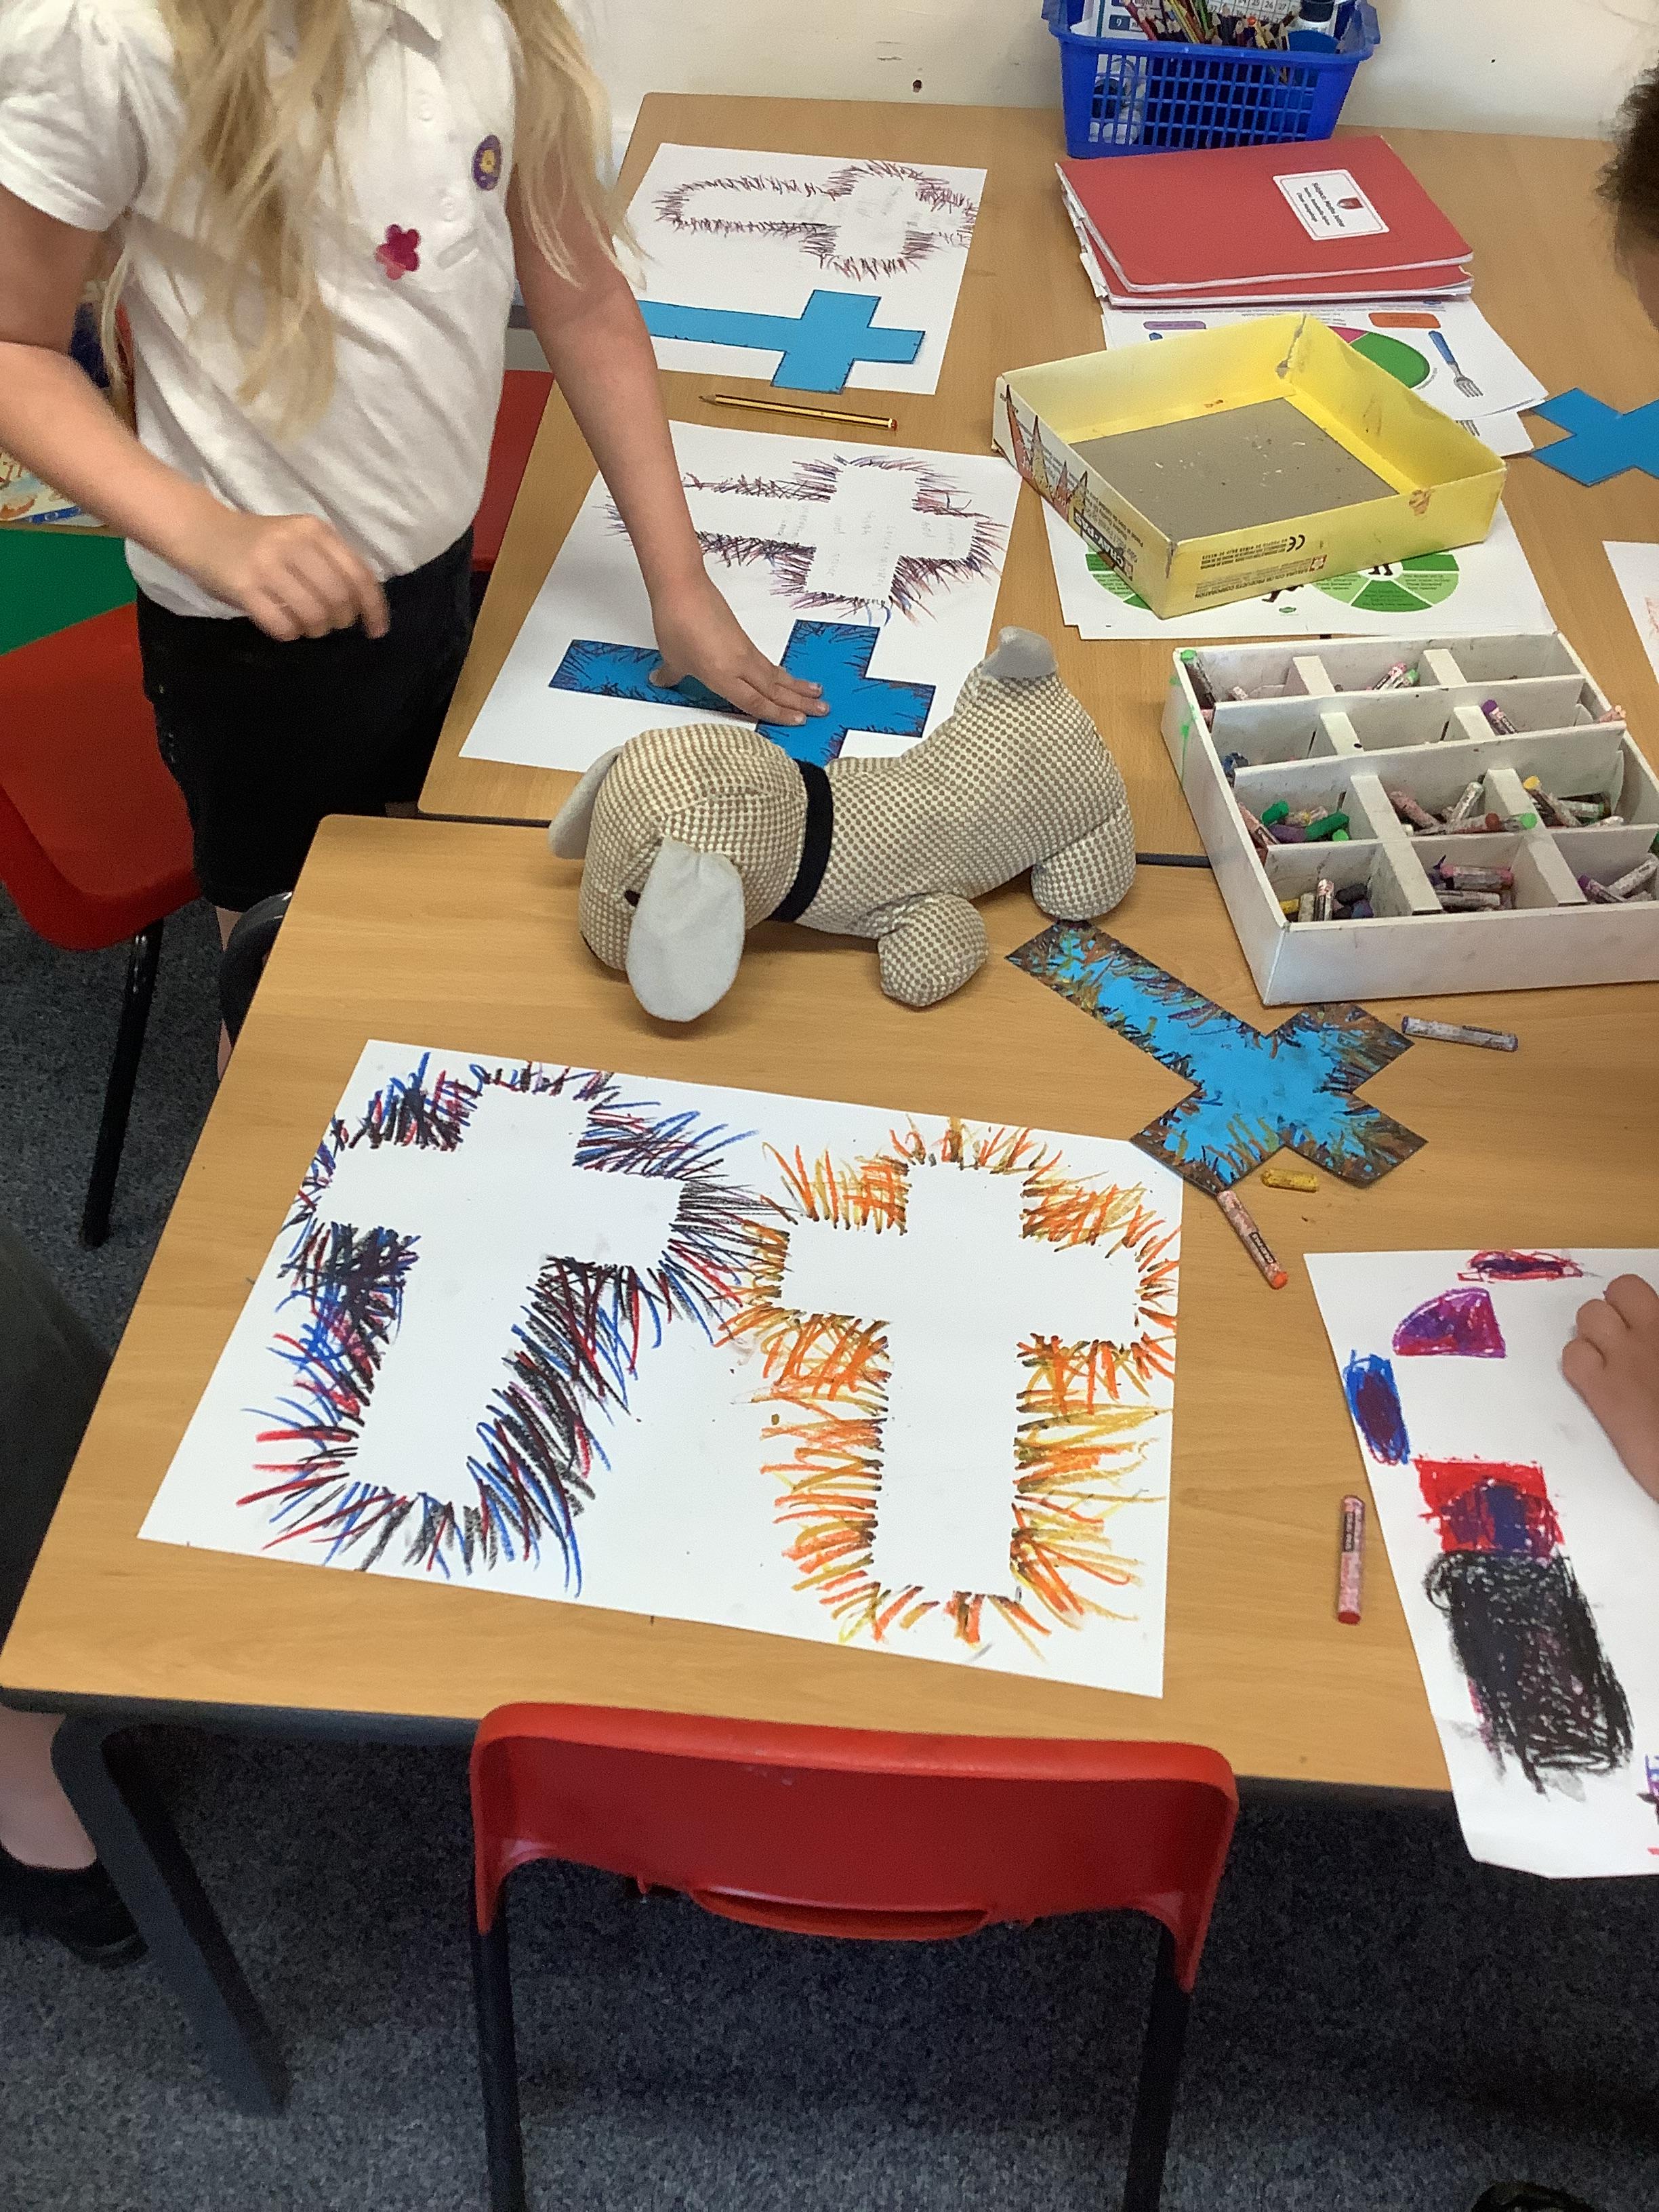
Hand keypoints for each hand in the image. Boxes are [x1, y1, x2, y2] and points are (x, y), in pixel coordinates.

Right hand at [174, 505, 389, 641]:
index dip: (373, 608)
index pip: (359, 575)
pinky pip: (282, 625)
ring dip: (315, 629)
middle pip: (339, 599)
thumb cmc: (258, 541)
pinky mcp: (244, 586)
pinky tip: (284, 626)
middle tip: (330, 623)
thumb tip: (363, 605)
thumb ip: (330, 563)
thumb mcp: (299, 539)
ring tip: (306, 625)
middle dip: (341, 620)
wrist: (201, 530)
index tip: (376, 630)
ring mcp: (268, 565)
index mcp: (314, 530)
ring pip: (313, 615)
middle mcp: (294, 544)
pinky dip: (289, 633)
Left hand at [650, 574, 825, 726]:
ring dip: (797, 687)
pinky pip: (766, 664)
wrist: (683, 588)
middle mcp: (739, 665)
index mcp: (722, 676)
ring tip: (817, 695)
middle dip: (800, 703)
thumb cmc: (677, 622)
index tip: (798, 721)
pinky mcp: (743, 640)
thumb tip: (662, 680)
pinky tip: (786, 679)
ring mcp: (744, 651)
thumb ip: (671, 674)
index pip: (755, 702)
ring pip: (774, 676)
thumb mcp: (672, 657)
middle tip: (823, 711)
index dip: (777, 714)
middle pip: (774, 689)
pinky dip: (781, 674)